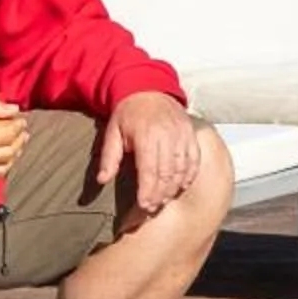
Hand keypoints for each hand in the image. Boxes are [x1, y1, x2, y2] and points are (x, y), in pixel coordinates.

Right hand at [0, 80, 27, 184]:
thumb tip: (14, 108)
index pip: (9, 133)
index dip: (18, 125)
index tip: (22, 118)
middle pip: (9, 152)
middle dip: (20, 141)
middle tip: (24, 132)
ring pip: (2, 168)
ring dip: (14, 156)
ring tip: (18, 146)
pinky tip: (2, 161)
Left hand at [94, 90, 199, 213]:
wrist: (148, 89)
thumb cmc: (128, 114)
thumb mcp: (112, 132)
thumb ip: (109, 158)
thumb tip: (102, 180)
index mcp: (145, 135)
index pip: (149, 170)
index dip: (148, 191)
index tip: (144, 206)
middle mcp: (166, 135)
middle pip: (167, 173)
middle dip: (160, 194)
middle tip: (152, 209)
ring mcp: (181, 134)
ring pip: (182, 168)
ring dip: (174, 188)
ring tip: (164, 200)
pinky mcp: (190, 134)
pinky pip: (194, 159)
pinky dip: (189, 175)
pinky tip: (181, 186)